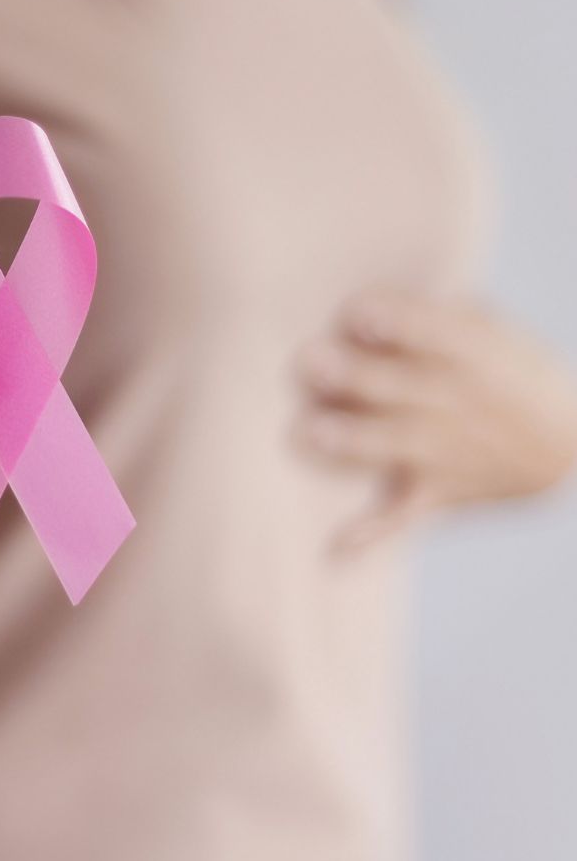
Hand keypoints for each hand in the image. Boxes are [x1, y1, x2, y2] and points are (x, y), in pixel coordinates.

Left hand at [294, 289, 576, 546]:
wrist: (572, 443)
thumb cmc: (505, 369)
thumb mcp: (491, 330)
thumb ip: (436, 318)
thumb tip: (364, 312)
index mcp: (474, 353)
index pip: (435, 332)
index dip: (397, 321)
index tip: (356, 312)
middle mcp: (459, 403)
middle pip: (403, 389)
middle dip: (357, 377)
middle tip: (311, 363)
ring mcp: (447, 453)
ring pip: (396, 445)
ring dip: (354, 440)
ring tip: (309, 431)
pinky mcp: (436, 492)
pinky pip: (403, 515)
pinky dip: (370, 534)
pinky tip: (334, 549)